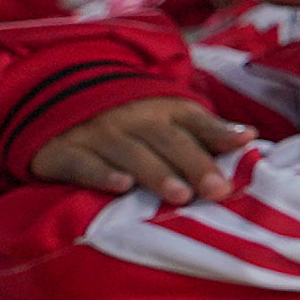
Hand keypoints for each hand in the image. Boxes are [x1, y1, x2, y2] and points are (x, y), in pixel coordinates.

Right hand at [28, 97, 250, 205]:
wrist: (52, 104)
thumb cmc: (129, 124)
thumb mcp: (167, 120)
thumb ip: (205, 132)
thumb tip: (247, 137)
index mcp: (162, 110)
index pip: (194, 120)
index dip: (218, 132)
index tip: (245, 142)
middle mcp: (132, 119)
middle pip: (167, 139)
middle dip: (195, 164)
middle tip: (218, 189)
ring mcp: (97, 134)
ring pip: (130, 152)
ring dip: (156, 173)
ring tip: (181, 195)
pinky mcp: (63, 152)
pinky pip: (83, 163)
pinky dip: (102, 174)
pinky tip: (121, 187)